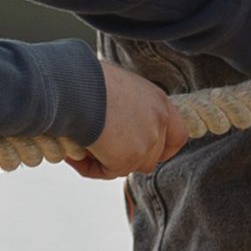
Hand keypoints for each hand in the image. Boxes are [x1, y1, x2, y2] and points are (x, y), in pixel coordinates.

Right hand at [69, 61, 191, 179]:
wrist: (73, 87)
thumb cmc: (84, 80)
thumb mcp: (116, 89)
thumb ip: (126, 109)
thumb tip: (113, 127)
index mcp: (158, 101)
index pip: (177, 135)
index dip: (162, 148)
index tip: (142, 150)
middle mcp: (159, 121)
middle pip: (153, 156)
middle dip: (129, 158)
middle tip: (103, 151)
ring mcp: (147, 141)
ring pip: (130, 166)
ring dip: (108, 161)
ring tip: (81, 149)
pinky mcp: (128, 158)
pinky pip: (108, 171)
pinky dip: (91, 167)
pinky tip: (74, 154)